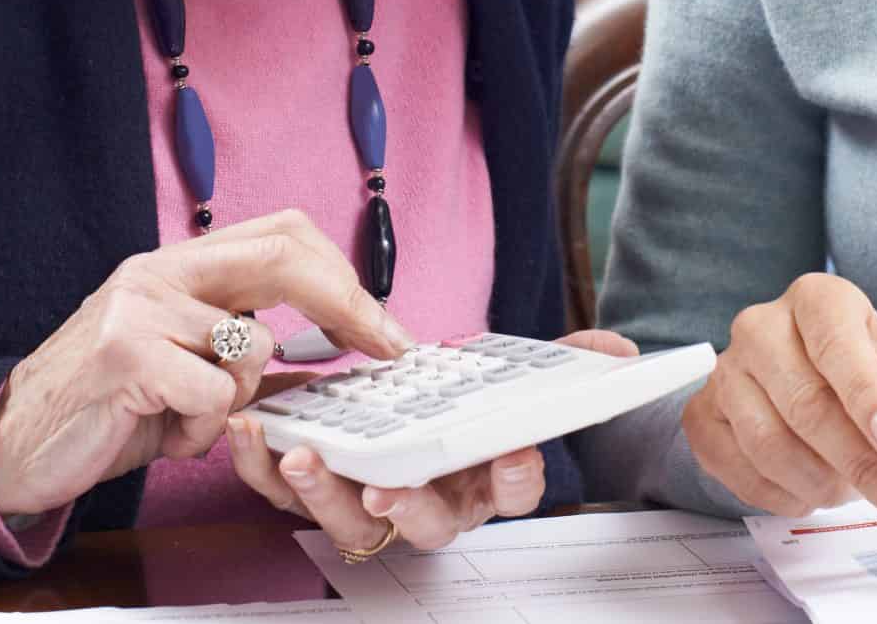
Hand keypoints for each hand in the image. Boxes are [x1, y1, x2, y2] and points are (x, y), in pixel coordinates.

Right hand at [0, 209, 412, 517]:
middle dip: (347, 305)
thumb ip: (243, 351)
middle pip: (284, 256)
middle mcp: (160, 271)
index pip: (282, 233)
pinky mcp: (127, 355)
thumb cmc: (105, 407)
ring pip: (253, 348)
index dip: (343, 275)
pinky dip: (201, 430)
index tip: (383, 326)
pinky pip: (214, 396)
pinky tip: (163, 434)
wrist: (11, 445)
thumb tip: (329, 357)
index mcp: (179, 265)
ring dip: (237, 401)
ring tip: (186, 418)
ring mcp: (141, 307)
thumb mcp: (181, 367)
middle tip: (383, 347)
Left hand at [228, 330, 641, 550]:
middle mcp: (431, 503)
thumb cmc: (456, 402)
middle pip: (425, 522)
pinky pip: (287, 493)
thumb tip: (620, 353)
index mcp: (485, 479)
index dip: (516, 480)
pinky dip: (265, 467)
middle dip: (406, 505)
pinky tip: (257, 432)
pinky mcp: (315, 488)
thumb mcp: (512, 378)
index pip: (514, 492)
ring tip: (303, 456)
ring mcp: (369, 502)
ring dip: (324, 493)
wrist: (392, 402)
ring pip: (350, 521)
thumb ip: (565, 365)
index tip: (515, 455)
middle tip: (388, 486)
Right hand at [682, 273, 876, 529]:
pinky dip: (785, 496)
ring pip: (771, 445)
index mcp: (816, 300)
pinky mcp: (702, 417)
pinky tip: (808, 489)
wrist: (792, 379)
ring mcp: (725, 372)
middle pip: (805, 404)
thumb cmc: (853, 368)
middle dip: (857, 461)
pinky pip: (743, 473)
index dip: (868, 398)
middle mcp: (761, 327)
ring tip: (847, 488)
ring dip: (820, 483)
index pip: (837, 345)